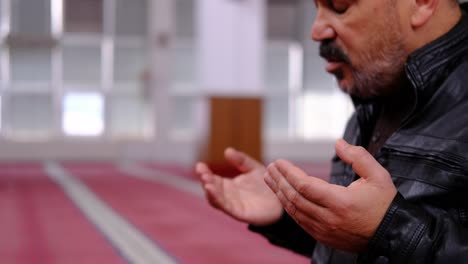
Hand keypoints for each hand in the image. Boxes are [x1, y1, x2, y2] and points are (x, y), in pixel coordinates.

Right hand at [196, 148, 282, 225]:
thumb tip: (227, 150)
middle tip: (202, 172)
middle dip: (205, 180)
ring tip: (206, 182)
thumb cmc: (266, 186)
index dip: (204, 172)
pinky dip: (219, 201)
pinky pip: (227, 208)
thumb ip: (241, 160)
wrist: (282, 200)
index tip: (199, 165)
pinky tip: (215, 193)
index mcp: (228, 185)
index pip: (212, 178)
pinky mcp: (241, 213)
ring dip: (210, 191)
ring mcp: (233, 205)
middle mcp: (228, 195)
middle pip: (211, 188)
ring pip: (216, 200)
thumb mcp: (253, 168)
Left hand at [264, 139, 396, 251]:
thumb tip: (339, 143)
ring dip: (280, 194)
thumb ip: (358, 156)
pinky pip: (300, 221)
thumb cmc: (385, 205)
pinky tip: (283, 196)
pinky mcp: (323, 237)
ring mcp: (324, 230)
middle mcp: (328, 218)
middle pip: (295, 198)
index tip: (279, 162)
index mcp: (340, 202)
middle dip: (279, 181)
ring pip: (294, 211)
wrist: (392, 235)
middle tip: (270, 168)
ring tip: (270, 179)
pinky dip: (289, 207)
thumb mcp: (378, 176)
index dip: (289, 173)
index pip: (305, 185)